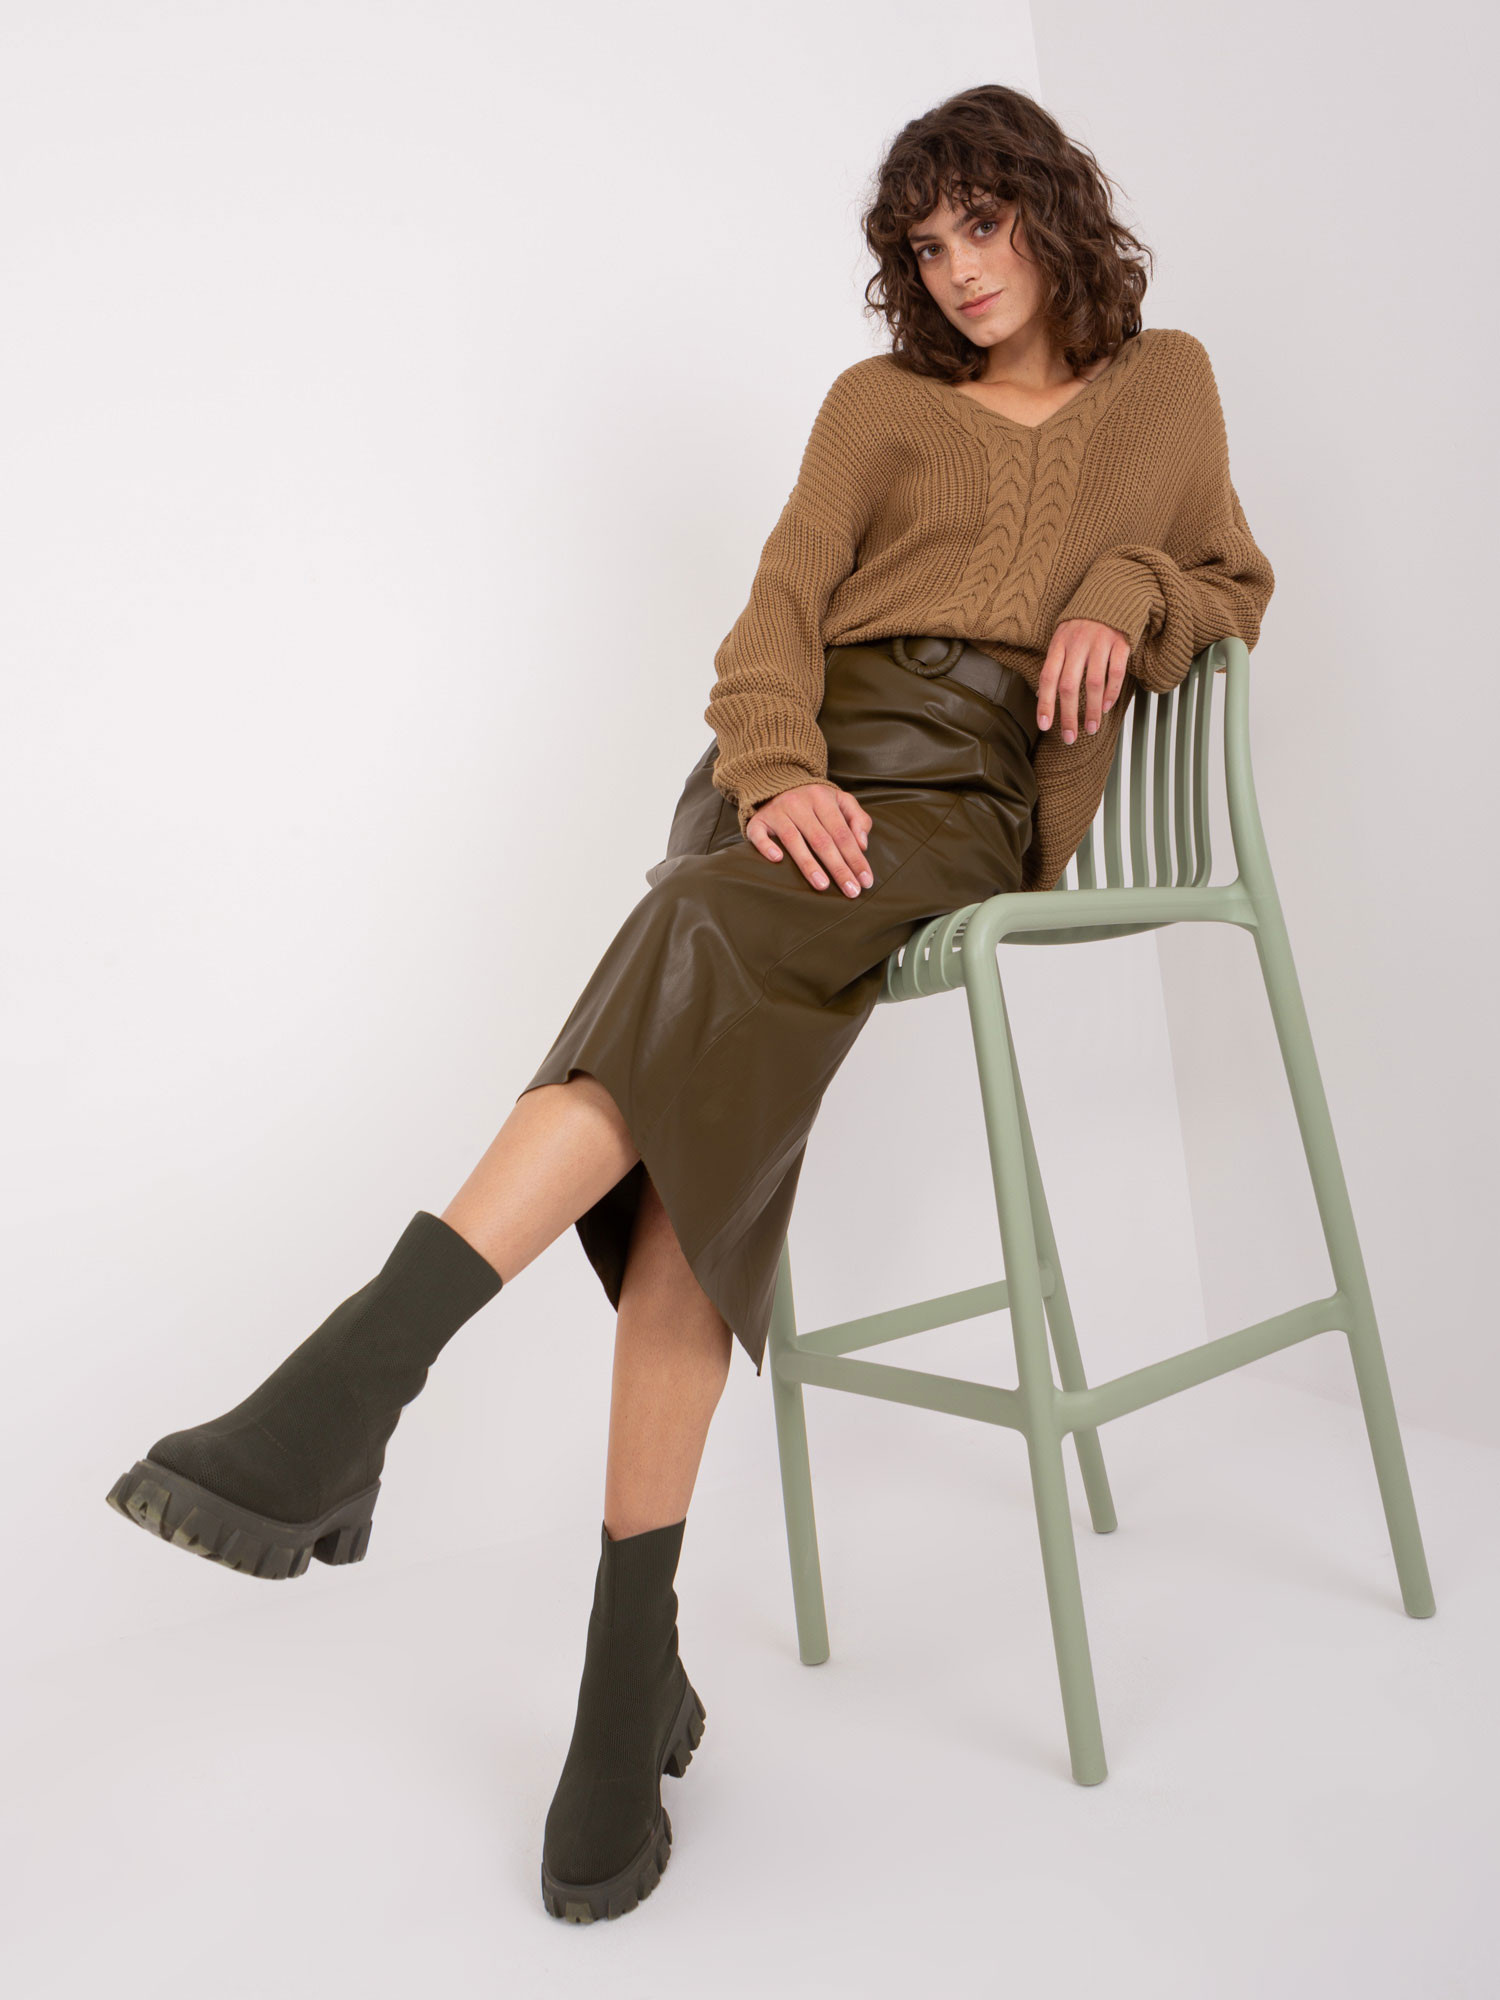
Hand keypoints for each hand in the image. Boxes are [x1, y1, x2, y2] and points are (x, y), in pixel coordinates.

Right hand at [744, 782, 874, 895]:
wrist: (777, 782)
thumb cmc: (815, 800)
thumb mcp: (841, 801)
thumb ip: (858, 819)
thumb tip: (862, 845)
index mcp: (822, 798)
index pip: (842, 833)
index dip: (855, 858)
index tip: (865, 881)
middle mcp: (799, 804)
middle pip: (821, 840)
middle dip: (838, 868)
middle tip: (851, 891)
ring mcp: (777, 811)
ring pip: (793, 840)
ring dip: (809, 864)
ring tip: (823, 886)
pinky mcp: (758, 820)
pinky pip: (759, 834)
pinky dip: (767, 846)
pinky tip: (777, 860)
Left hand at [1036, 617, 1129, 742]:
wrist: (1112, 593)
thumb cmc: (1083, 622)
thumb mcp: (1062, 637)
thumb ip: (1054, 663)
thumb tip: (1041, 694)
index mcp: (1059, 643)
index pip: (1048, 677)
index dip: (1045, 703)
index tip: (1045, 725)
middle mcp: (1078, 643)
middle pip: (1069, 685)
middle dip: (1068, 715)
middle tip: (1069, 737)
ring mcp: (1100, 642)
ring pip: (1093, 683)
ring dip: (1092, 710)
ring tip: (1092, 728)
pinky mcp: (1121, 642)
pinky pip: (1116, 673)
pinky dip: (1111, 693)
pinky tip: (1107, 706)